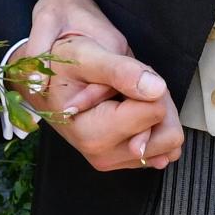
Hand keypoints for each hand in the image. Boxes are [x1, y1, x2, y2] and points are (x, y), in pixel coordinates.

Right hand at [18, 35, 183, 171]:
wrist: (44, 75)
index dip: (148, 84)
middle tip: (127, 84)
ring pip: (169, 140)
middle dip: (157, 102)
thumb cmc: (60, 63)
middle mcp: (102, 154)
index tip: (124, 73)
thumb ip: (120, 71)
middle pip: (168, 133)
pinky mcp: (124, 159)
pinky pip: (163, 146)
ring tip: (125, 94)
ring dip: (155, 111)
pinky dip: (153, 123)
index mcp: (91, 134)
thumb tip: (156, 90)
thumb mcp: (85, 55)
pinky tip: (129, 108)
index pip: (154, 111)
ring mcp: (115, 159)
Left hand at [22, 0, 129, 112]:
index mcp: (110, 44)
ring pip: (117, 90)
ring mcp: (122, 58)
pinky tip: (84, 107)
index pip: (108, 83)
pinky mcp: (116, 61)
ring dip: (101, 105)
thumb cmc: (56, 6)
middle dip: (96, 107)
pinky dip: (102, 97)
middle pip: (116, 90)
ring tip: (74, 116)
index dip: (87, 100)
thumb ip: (40, 51)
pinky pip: (115, 86)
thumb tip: (35, 85)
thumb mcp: (44, 22)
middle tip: (68, 117)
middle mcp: (122, 53)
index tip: (66, 110)